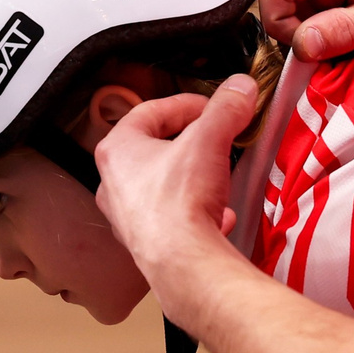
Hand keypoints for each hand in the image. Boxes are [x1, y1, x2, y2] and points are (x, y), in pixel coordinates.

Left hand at [94, 75, 258, 329]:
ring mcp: (126, 216)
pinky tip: (220, 216)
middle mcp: (113, 183)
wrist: (182, 265)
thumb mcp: (209, 140)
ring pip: (162, 184)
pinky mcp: (146, 242)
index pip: (150, 111)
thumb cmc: (179, 202)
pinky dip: (197, 213)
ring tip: (217, 175)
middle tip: (216, 137)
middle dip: (189, 141)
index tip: (212, 105)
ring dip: (192, 177)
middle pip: (154, 148)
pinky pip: (173, 218)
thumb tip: (240, 87)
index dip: (186, 103)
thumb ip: (226, 108)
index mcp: (116, 150)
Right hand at [259, 0, 353, 60]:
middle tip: (351, 48)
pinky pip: (321, 7)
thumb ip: (345, 30)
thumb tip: (301, 44)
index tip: (311, 48)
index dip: (280, 24)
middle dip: (309, 36)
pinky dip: (338, 27)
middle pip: (284, 3)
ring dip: (326, 33)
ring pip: (302, 9)